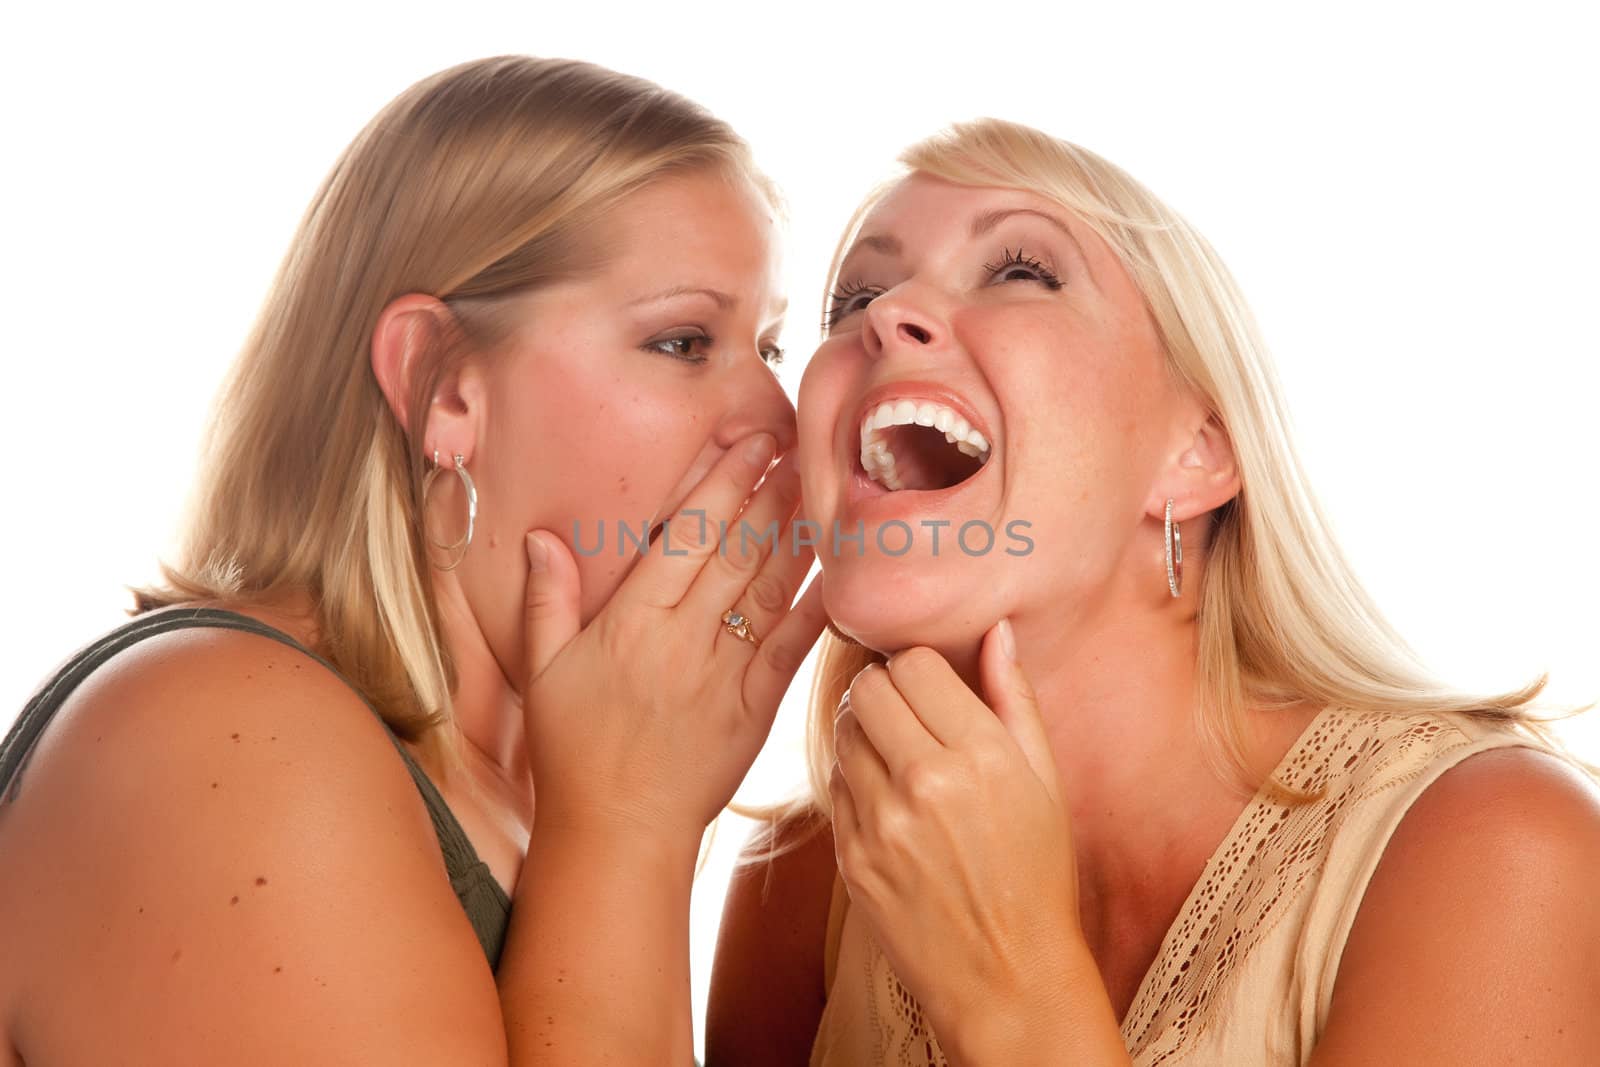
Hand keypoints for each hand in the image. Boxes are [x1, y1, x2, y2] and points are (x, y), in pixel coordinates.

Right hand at [520, 433, 826, 842]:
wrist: (617, 831)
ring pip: (770, 590)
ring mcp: (725, 674)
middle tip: (801, 447)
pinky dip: (817, 610)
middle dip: (773, 493)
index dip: (725, 482)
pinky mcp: (755, 711)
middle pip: (738, 550)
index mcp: (632, 621)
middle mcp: (684, 638)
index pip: (688, 534)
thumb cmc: (573, 751)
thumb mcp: (543, 670)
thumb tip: (542, 537)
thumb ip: (546, 599)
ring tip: (820, 490)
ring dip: (798, 536)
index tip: (751, 443)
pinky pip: (791, 650)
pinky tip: (838, 574)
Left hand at [830, 620, 1092, 1058]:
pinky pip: (834, 785)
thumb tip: (997, 629)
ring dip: (863, 732)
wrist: (1008, 977)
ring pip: (842, 732)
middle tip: (907, 713)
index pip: (913, 664)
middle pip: (868, 689)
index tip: (929, 686)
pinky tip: (888, 801)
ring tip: (897, 756)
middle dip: (884, 690)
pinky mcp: (851, 857)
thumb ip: (1014, 698)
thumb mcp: (1046, 781)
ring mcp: (881, 822)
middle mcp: (925, 782)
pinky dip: (854, 780)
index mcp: (981, 755)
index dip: (918, 667)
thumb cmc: (1038, 875)